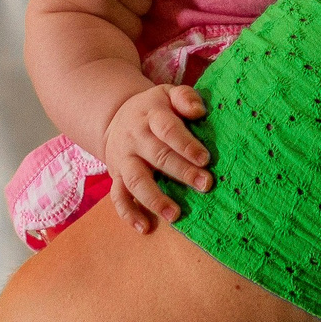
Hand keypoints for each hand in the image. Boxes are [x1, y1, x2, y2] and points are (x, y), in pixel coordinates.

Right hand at [104, 84, 211, 232]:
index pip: (168, 129)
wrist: (116, 117)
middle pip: (158, 156)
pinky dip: (129, 213)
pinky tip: (145, 227)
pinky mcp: (117, 177)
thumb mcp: (168, 94)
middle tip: (205, 185)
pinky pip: (118, 197)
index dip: (186, 144)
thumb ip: (185, 98)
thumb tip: (198, 111)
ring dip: (155, 199)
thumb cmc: (154, 109)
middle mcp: (136, 138)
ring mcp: (124, 159)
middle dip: (182, 172)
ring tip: (175, 215)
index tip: (205, 158)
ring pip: (136, 180)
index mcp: (151, 116)